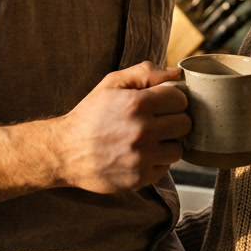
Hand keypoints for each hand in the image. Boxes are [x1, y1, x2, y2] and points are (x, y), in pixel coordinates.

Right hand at [52, 61, 190, 193]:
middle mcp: (143, 131)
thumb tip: (177, 72)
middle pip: (185, 124)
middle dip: (173, 120)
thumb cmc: (90, 115)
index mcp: (138, 103)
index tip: (161, 103)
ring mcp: (142, 157)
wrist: (65, 152)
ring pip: (179, 148)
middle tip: (157, 121)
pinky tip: (140, 154)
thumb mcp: (112, 84)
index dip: (172, 100)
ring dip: (168, 143)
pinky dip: (156, 161)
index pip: (180, 99)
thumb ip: (145, 72)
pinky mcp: (140, 178)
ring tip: (149, 139)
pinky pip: (165, 168)